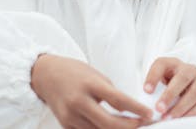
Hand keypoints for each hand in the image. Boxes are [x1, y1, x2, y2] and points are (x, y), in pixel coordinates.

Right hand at [31, 54, 151, 127]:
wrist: (46, 75)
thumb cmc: (75, 72)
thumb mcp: (96, 76)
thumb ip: (110, 93)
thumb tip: (128, 110)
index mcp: (90, 85)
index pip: (118, 100)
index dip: (137, 109)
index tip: (150, 113)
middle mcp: (79, 102)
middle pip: (108, 123)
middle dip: (129, 127)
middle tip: (144, 124)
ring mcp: (70, 116)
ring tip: (131, 126)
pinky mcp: (65, 125)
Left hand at [143, 57, 195, 119]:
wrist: (183, 93)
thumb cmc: (165, 89)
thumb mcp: (156, 86)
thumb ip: (150, 94)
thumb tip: (142, 108)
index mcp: (172, 64)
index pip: (162, 64)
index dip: (154, 76)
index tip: (146, 91)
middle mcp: (189, 69)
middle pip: (183, 77)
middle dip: (170, 94)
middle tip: (159, 108)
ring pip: (194, 91)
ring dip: (180, 106)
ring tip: (168, 118)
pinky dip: (193, 112)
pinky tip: (182, 119)